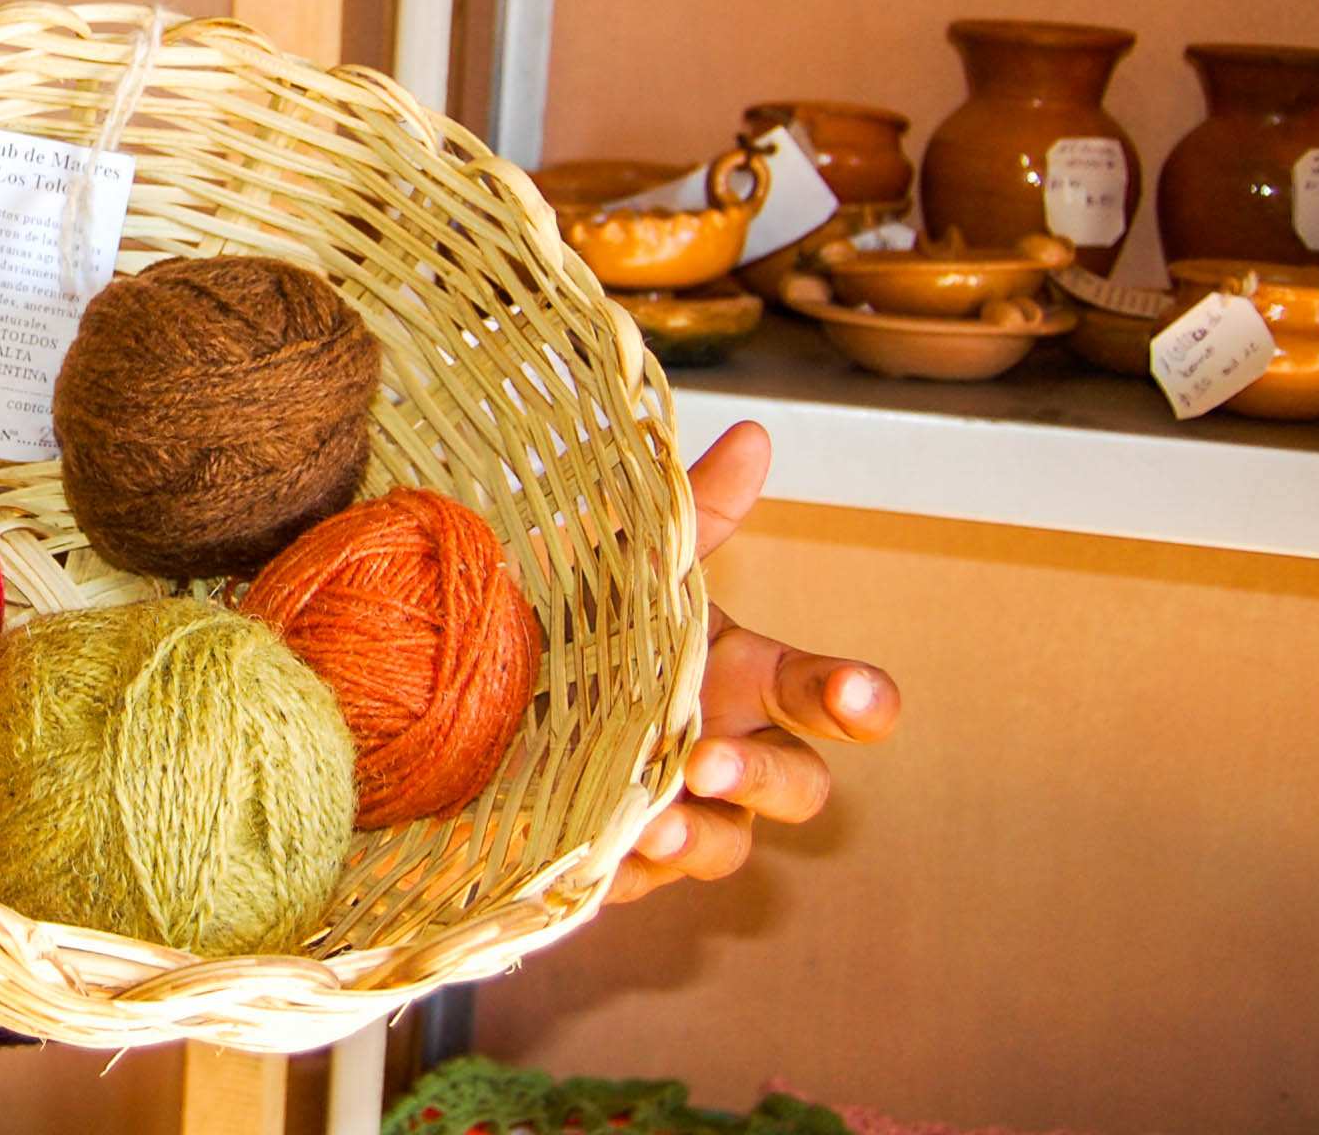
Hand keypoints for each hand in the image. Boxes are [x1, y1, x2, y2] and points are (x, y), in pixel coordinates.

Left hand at [608, 422, 898, 903]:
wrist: (460, 679)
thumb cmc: (569, 617)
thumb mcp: (620, 560)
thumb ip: (691, 512)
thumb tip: (753, 436)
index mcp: (739, 677)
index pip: (826, 697)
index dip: (855, 698)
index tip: (858, 696)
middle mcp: (720, 749)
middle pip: (796, 785)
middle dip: (764, 775)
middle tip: (709, 760)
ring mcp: (673, 811)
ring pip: (726, 844)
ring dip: (698, 835)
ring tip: (650, 824)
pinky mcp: (611, 859)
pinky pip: (637, 882)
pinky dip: (625, 869)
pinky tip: (602, 852)